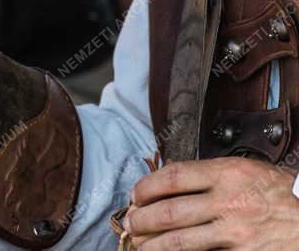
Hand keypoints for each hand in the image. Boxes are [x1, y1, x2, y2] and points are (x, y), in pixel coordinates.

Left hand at [124, 157, 298, 248]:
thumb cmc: (280, 193)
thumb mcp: (246, 169)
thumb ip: (209, 174)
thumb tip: (168, 181)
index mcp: (227, 174)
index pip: (170, 177)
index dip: (144, 187)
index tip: (135, 195)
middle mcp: (229, 202)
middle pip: (167, 212)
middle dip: (141, 220)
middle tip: (131, 224)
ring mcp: (237, 233)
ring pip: (178, 242)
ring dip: (152, 246)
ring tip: (140, 246)